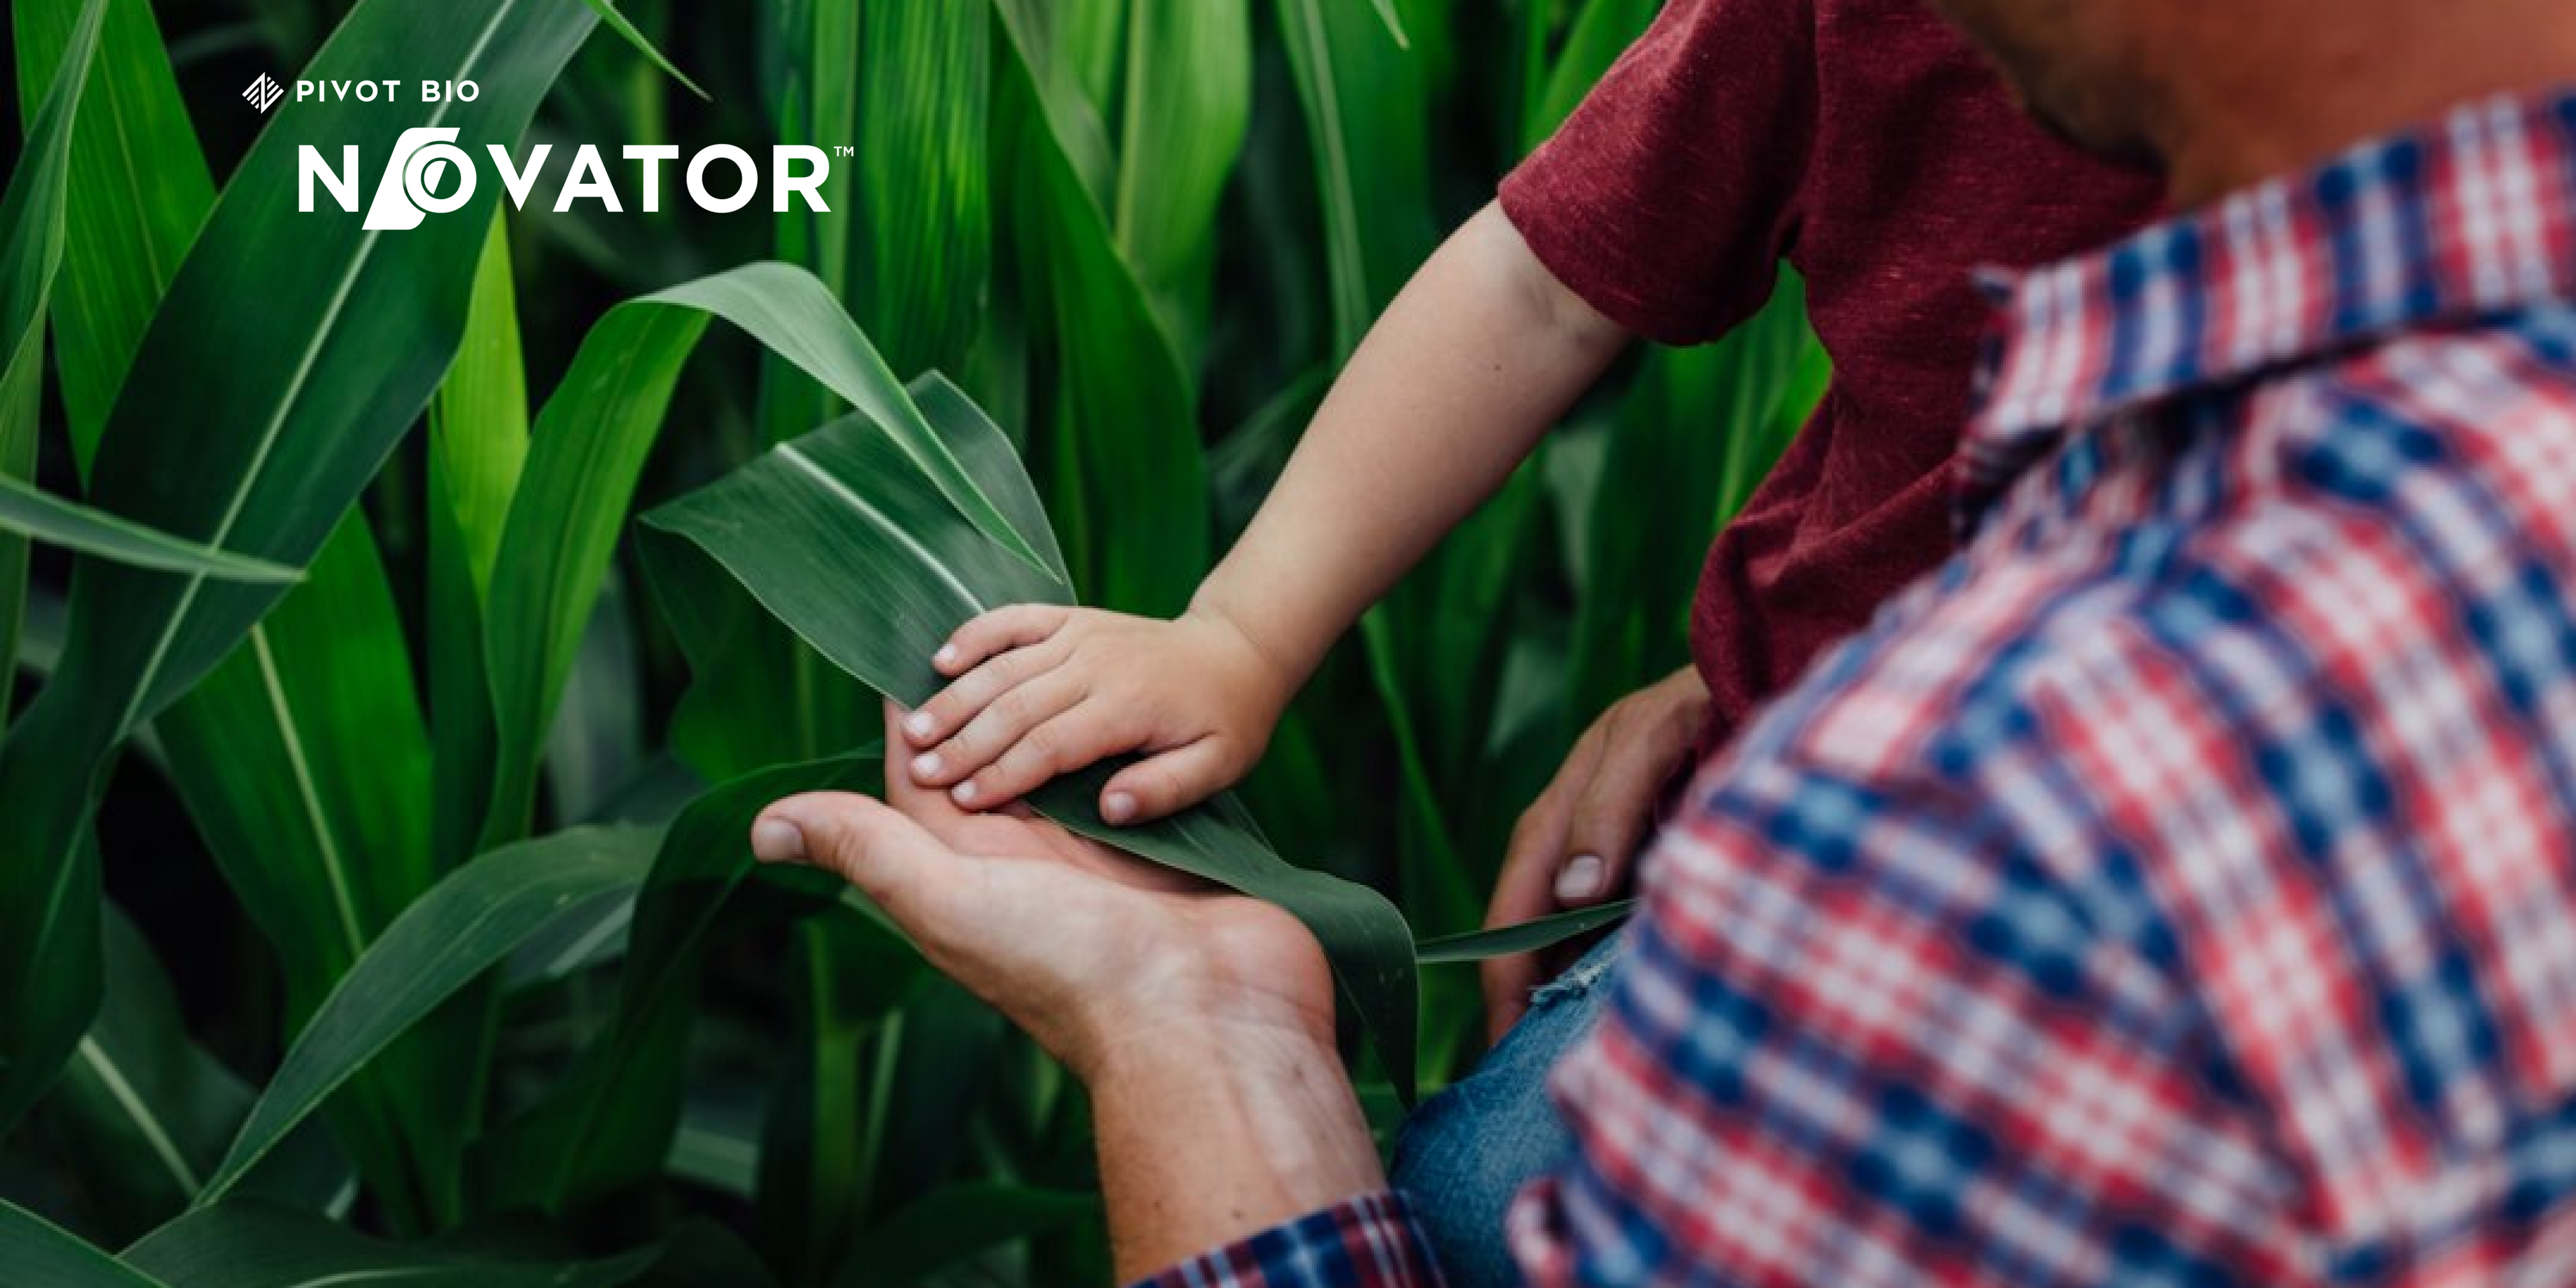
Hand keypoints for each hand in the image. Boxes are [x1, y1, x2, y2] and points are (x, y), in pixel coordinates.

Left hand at [755, 704, 1378, 1280]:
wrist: (1208, 1017)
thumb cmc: (1072, 965)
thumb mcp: (950, 900)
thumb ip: (871, 851)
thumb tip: (760, 830)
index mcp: (966, 871)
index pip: (919, 779)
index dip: (906, 715)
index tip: (893, 642)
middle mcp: (1024, 863)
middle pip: (987, 765)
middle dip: (975, 700)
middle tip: (968, 619)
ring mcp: (1095, 857)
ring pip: (1057, 770)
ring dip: (1047, 713)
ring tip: (1042, 644)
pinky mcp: (1155, 848)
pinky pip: (1122, 779)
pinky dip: (1114, 738)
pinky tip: (1119, 693)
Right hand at [899, 603, 1295, 823]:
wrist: (1237, 651)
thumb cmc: (1225, 721)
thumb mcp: (1217, 767)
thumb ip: (1165, 790)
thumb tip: (1109, 809)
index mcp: (1128, 706)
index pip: (1052, 744)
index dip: (1004, 773)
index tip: (963, 801)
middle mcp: (1096, 664)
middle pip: (1015, 705)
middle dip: (964, 741)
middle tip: (920, 774)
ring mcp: (1079, 635)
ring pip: (1005, 665)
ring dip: (955, 698)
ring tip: (912, 731)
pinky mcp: (1070, 618)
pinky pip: (1014, 620)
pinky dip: (975, 634)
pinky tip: (937, 659)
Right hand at [1481, 666, 1709, 1042]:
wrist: (1778, 667)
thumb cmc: (1710, 694)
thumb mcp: (1653, 738)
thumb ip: (1610, 807)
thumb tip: (1574, 893)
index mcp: (1563, 809)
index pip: (1516, 907)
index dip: (1505, 975)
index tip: (1504, 1041)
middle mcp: (1583, 837)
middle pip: (1539, 932)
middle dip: (1527, 1000)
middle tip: (1526, 1073)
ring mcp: (1620, 851)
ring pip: (1580, 937)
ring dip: (1573, 992)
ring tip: (1572, 1057)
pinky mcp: (1660, 861)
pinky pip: (1624, 927)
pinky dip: (1618, 969)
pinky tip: (1633, 1007)